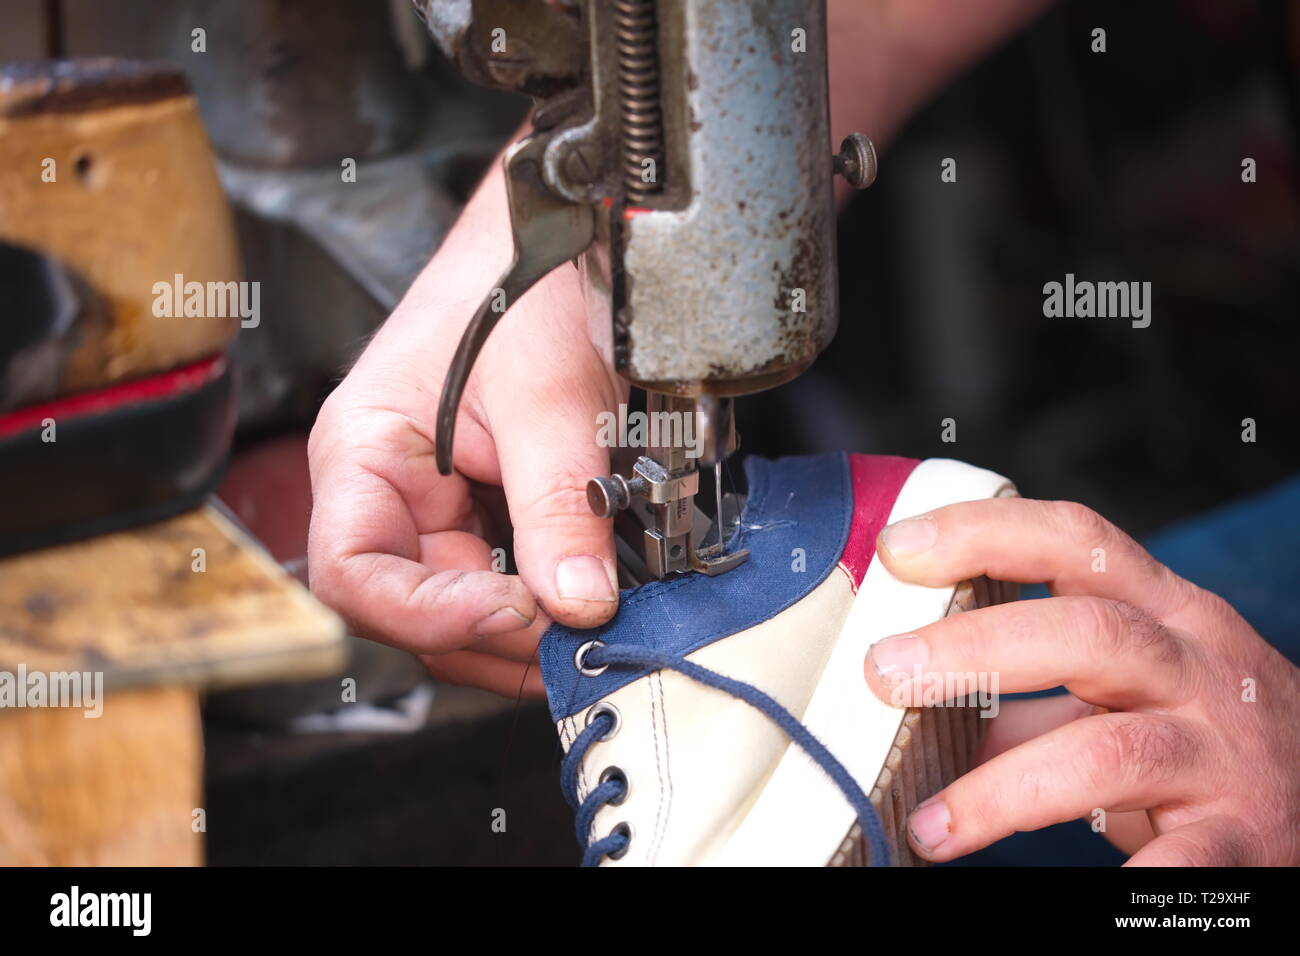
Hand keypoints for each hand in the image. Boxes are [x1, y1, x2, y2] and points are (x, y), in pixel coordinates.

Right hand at [307, 160, 622, 697]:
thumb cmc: (526, 280)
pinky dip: (548, 600)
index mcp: (362, 453)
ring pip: (465, 607)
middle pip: (415, 609)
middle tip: (582, 638)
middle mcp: (386, 491)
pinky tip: (591, 593)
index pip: (353, 575)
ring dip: (528, 630)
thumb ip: (561, 504)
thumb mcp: (552, 394)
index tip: (518, 612)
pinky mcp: (485, 510)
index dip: (427, 615)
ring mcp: (436, 506)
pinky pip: (506, 579)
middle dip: (497, 635)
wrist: (560, 234)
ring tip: (595, 620)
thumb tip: (578, 604)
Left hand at [864, 498, 1299, 864]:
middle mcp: (1200, 667)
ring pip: (1111, 752)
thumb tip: (907, 695)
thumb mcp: (1125, 689)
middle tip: (883, 673)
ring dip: (1003, 790)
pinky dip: (1125, 880)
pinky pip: (1181, 859)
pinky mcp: (1244, 841)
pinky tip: (1073, 895)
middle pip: (1089, 633)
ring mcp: (1226, 754)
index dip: (983, 532)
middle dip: (976, 648)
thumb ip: (1027, 692)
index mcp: (1165, 612)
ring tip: (929, 825)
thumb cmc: (1196, 735)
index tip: (895, 549)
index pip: (1076, 540)